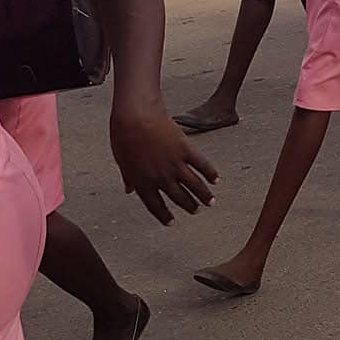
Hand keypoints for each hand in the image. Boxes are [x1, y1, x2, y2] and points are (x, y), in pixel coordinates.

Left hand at [110, 108, 217, 224]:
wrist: (136, 117)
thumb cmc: (124, 138)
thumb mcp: (122, 162)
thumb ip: (129, 178)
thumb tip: (129, 190)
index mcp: (142, 182)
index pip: (155, 205)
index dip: (164, 215)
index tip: (171, 222)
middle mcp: (160, 178)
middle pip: (178, 197)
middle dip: (188, 206)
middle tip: (196, 210)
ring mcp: (174, 164)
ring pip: (193, 184)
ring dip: (203, 195)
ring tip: (211, 202)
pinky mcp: (185, 150)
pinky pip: (201, 164)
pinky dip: (210, 172)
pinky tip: (216, 179)